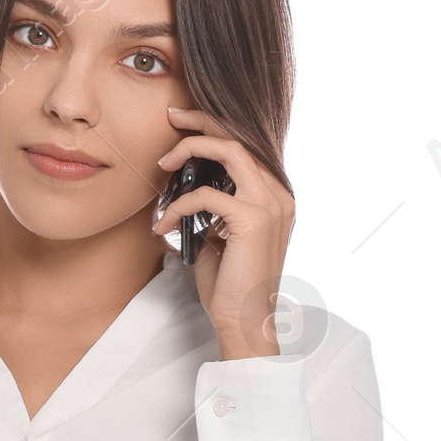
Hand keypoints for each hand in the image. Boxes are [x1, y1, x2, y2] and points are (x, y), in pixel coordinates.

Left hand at [153, 107, 296, 359]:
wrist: (245, 322)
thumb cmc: (231, 285)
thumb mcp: (220, 238)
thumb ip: (213, 210)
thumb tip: (184, 191)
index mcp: (274, 195)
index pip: (245, 147)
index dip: (213, 129)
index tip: (182, 123)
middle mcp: (278, 194)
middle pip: (239, 138)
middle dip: (202, 123)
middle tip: (171, 118)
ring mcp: (269, 205)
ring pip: (230, 152)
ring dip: (191, 150)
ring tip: (163, 164)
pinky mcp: (252, 220)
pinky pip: (206, 196)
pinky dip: (178, 205)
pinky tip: (163, 224)